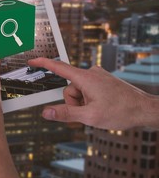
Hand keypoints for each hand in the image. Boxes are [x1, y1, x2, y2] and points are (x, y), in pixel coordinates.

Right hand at [28, 57, 158, 129]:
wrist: (145, 110)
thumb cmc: (122, 111)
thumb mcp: (90, 116)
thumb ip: (65, 114)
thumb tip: (46, 112)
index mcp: (85, 78)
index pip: (58, 67)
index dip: (43, 64)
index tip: (32, 62)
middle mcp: (91, 73)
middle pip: (69, 88)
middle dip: (73, 102)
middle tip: (88, 112)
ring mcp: (98, 76)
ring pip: (78, 91)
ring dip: (83, 103)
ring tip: (98, 110)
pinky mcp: (103, 81)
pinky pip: (87, 90)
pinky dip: (89, 99)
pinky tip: (102, 106)